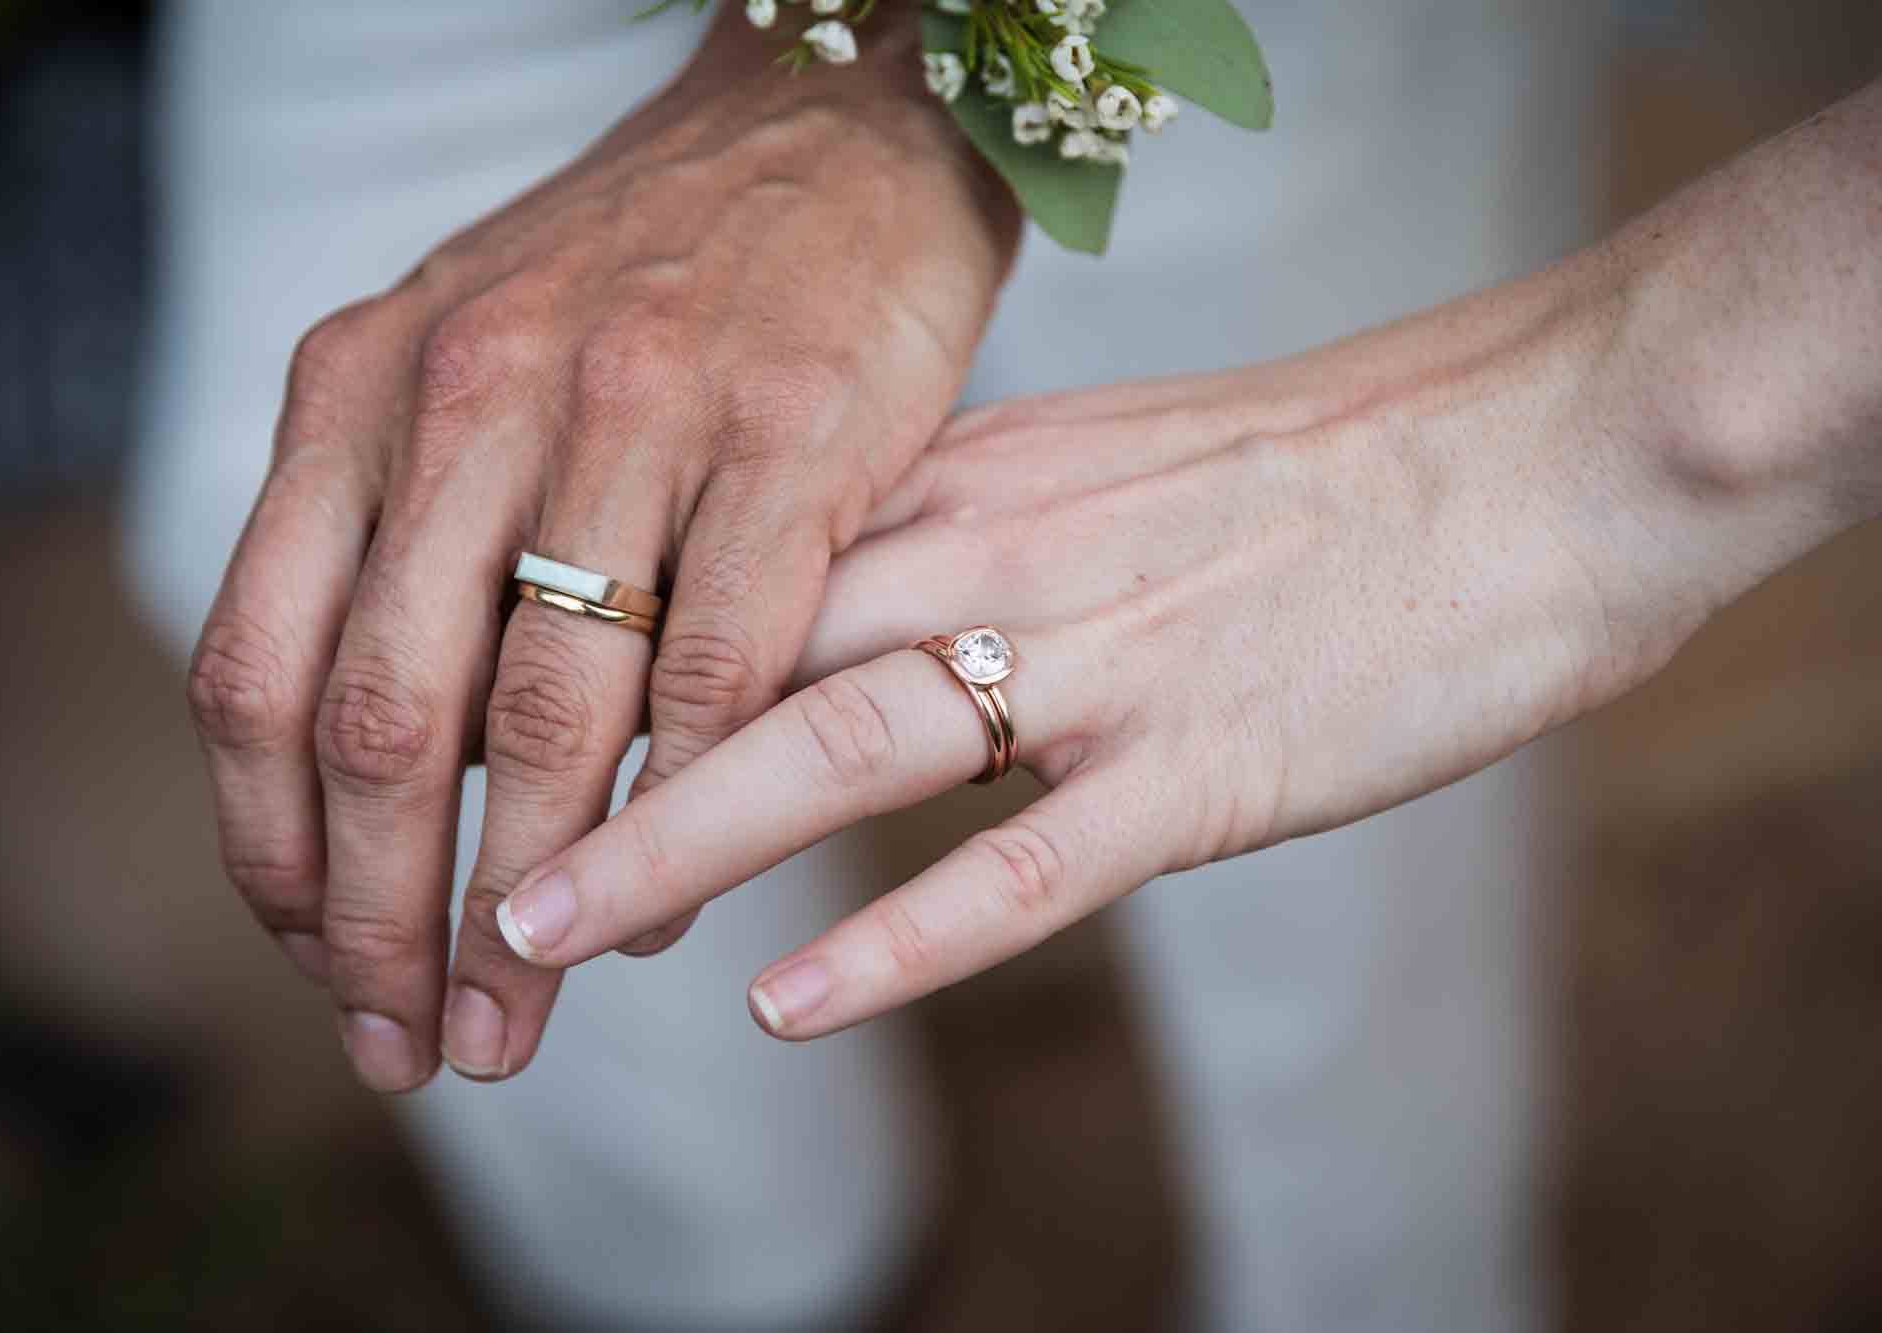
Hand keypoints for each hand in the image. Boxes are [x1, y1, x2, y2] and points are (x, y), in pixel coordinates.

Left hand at [185, 9, 1018, 1088]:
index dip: (275, 856)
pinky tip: (674, 896)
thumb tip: (369, 787)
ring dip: (530, 902)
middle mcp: (471, 394)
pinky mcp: (792, 436)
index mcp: (362, 390)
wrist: (829, 131)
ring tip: (527, 1011)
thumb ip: (400, 541)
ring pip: (547, 716)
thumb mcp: (459, 363)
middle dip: (384, 922)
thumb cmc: (643, 282)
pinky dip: (693, 809)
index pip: (259, 669)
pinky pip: (724, 668)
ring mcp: (633, 411)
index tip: (317, 968)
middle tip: (413, 1045)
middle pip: (383, 720)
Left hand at [487, 217, 1879, 1037]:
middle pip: (743, 655)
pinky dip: (898, 935)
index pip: (739, 564)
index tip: (506, 735)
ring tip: (546, 924)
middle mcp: (1004, 551)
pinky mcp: (1206, 766)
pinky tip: (790, 1003)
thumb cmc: (1334, 467)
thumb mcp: (1110, 464)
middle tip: (453, 857)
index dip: (609, 655)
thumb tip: (853, 598)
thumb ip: (971, 530)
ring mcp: (1100, 662)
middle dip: (585, 762)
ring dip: (676, 845)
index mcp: (978, 472)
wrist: (1540, 448)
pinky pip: (1023, 866)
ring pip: (838, 751)